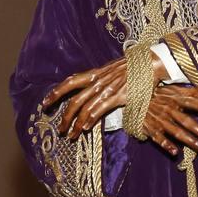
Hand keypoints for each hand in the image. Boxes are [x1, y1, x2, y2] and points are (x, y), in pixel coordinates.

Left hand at [41, 54, 167, 138]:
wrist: (152, 62)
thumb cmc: (134, 67)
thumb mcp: (113, 70)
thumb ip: (102, 80)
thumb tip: (94, 89)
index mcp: (96, 73)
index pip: (70, 82)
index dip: (56, 92)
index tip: (45, 102)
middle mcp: (98, 81)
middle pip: (73, 99)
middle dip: (63, 115)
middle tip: (58, 128)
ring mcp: (107, 89)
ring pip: (84, 108)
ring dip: (74, 123)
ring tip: (70, 135)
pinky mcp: (117, 96)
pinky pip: (98, 110)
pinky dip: (90, 120)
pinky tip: (84, 129)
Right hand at [142, 85, 197, 156]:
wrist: (132, 97)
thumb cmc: (158, 94)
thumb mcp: (175, 89)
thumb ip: (195, 92)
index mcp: (174, 99)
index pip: (192, 102)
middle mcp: (168, 110)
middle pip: (188, 122)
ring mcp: (159, 120)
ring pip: (177, 132)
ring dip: (192, 142)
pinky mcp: (150, 128)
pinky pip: (159, 138)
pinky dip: (166, 145)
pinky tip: (175, 153)